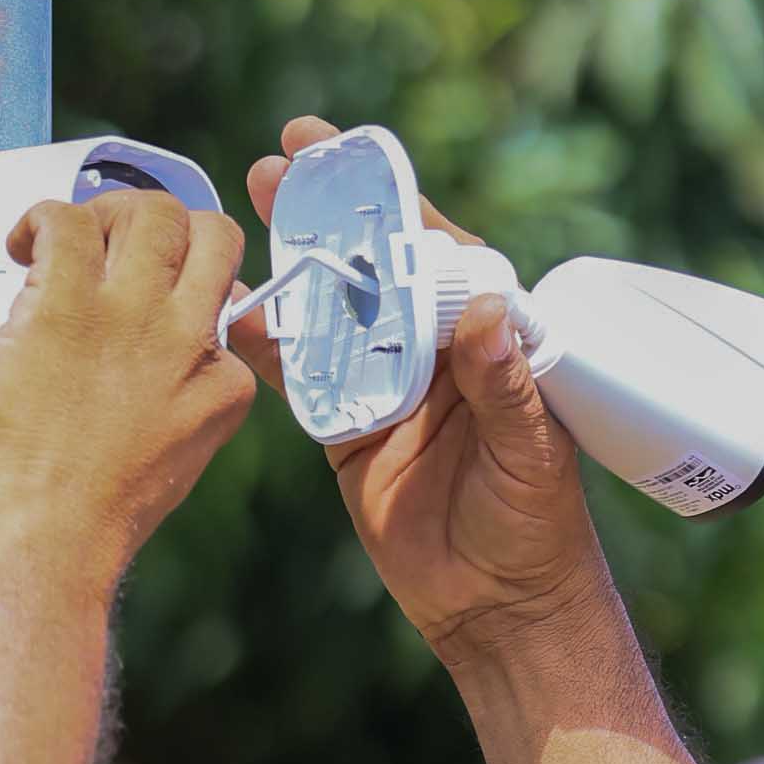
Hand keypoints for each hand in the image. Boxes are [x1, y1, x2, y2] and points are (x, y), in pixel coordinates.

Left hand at [0, 188, 255, 571]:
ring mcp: (133, 316)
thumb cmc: (78, 528)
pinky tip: (19, 244)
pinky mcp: (66, 302)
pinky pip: (66, 220)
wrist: (38, 546)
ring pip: (153, 213)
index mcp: (223, 389)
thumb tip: (119, 369)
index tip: (143, 318)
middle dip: (168, 229)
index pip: (224, 314)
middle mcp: (190, 341)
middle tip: (117, 247)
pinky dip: (40, 219)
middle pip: (210, 237)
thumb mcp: (161, 466)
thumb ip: (163, 407)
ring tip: (68, 241)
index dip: (182, 305)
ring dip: (110, 213)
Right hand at [238, 115, 600, 656]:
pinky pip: (299, 378)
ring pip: (330, 311)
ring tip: (247, 203)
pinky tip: (227, 307)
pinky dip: (263, 344)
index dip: (395, 202)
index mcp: (485, 339)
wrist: (494, 607)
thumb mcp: (530, 453)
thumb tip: (491, 312)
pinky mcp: (343, 431)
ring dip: (291, 262)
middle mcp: (431, 350)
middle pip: (374, 267)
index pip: (439, 252)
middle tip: (280, 160)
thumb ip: (505, 385)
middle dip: (329, 212)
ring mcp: (383, 386)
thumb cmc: (535, 526)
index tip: (354, 155)